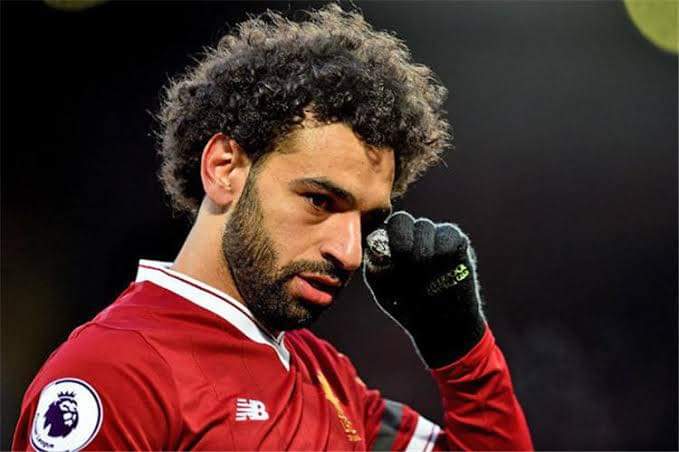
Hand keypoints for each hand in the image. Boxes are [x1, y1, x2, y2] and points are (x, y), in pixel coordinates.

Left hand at [363, 211, 485, 367]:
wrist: (442, 325)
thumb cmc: (409, 307)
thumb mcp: (385, 289)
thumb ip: (377, 267)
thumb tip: (375, 248)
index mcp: (388, 246)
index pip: (381, 229)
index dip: (385, 239)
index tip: (390, 258)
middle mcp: (409, 237)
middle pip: (401, 220)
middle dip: (401, 238)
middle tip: (406, 258)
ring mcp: (433, 238)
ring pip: (423, 226)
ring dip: (422, 247)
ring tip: (424, 269)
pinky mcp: (456, 243)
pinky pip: (448, 233)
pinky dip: (442, 247)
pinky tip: (442, 264)